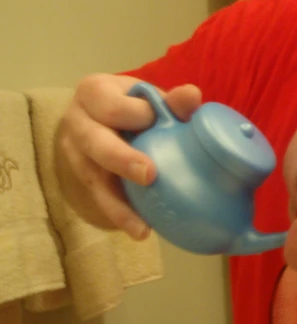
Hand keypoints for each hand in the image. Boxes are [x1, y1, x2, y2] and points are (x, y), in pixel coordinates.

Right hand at [55, 74, 201, 238]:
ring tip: (141, 228)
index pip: (110, 105)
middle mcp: (77, 123)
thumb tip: (193, 95)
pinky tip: (142, 230)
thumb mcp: (152, 98)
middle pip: (94, 142)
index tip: (154, 119)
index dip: (134, 113)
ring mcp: (76, 155)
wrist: (111, 119)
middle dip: (120, 159)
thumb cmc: (136, 105)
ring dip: (118, 206)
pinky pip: (101, 200)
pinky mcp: (84, 181)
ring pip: (93, 180)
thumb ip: (173, 100)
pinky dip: (122, 215)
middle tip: (149, 175)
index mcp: (93, 93)